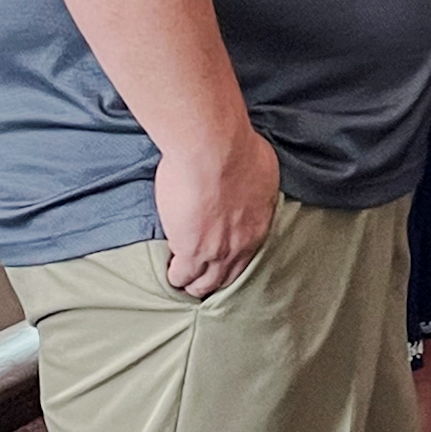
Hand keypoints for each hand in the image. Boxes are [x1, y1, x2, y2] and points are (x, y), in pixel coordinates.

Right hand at [154, 125, 280, 298]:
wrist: (215, 148)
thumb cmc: (237, 148)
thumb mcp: (261, 170)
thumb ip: (254, 187)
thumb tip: (249, 185)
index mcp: (260, 223)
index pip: (248, 255)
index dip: (232, 259)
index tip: (221, 257)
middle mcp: (243, 243)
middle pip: (228, 276)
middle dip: (215, 278)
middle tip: (202, 277)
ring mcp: (218, 251)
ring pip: (205, 283)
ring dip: (194, 282)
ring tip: (184, 280)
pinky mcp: (191, 251)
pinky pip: (181, 276)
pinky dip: (175, 276)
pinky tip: (169, 272)